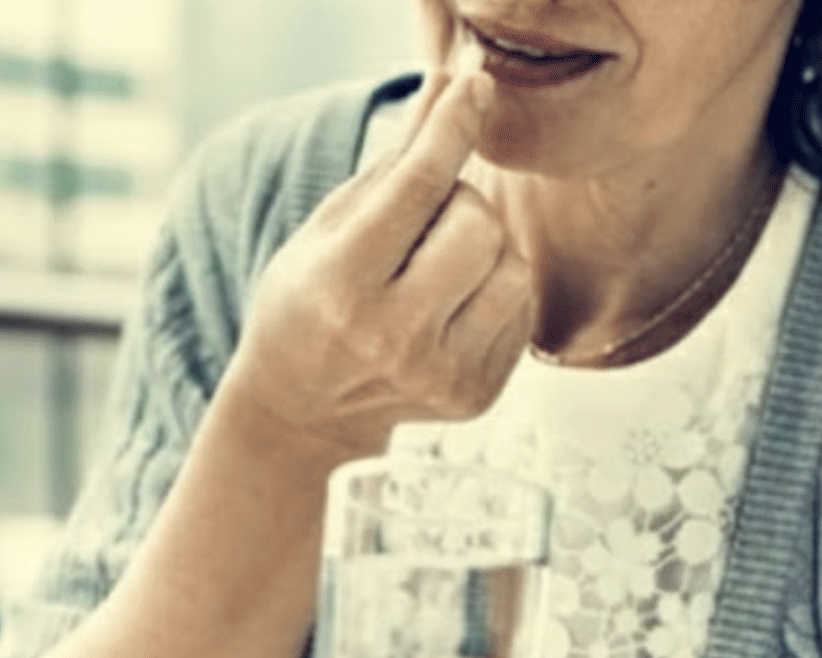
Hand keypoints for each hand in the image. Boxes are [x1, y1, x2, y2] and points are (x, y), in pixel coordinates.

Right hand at [219, 54, 535, 458]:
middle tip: (424, 224)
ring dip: (484, 251)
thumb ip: (395, 160)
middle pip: (479, 223)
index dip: (453, 125)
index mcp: (343, 284)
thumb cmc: (309, 303)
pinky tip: (450, 307)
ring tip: (438, 269)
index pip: (420, 184)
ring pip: (513, 266)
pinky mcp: (474, 396)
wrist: (301, 411)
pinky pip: (520, 309)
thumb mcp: (330, 228)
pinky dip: (492, 292)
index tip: (474, 83)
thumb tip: (448, 81)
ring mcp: (439, 374)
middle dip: (459, 205)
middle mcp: (392, 336)